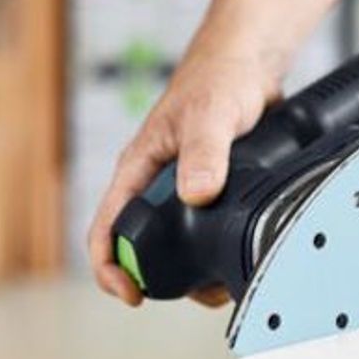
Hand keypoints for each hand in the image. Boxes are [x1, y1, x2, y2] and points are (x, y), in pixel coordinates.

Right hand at [87, 0, 358, 306]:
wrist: (251, 64)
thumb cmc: (219, 79)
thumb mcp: (211, 115)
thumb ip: (205, 154)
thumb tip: (196, 195)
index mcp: (138, 170)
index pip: (108, 228)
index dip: (112, 267)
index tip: (132, 295)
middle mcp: (157, 185)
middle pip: (147, 248)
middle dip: (166, 279)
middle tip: (201, 295)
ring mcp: (184, 191)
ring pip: (181, 245)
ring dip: (199, 271)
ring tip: (226, 283)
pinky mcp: (214, 192)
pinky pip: (208, 232)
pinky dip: (220, 251)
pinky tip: (241, 257)